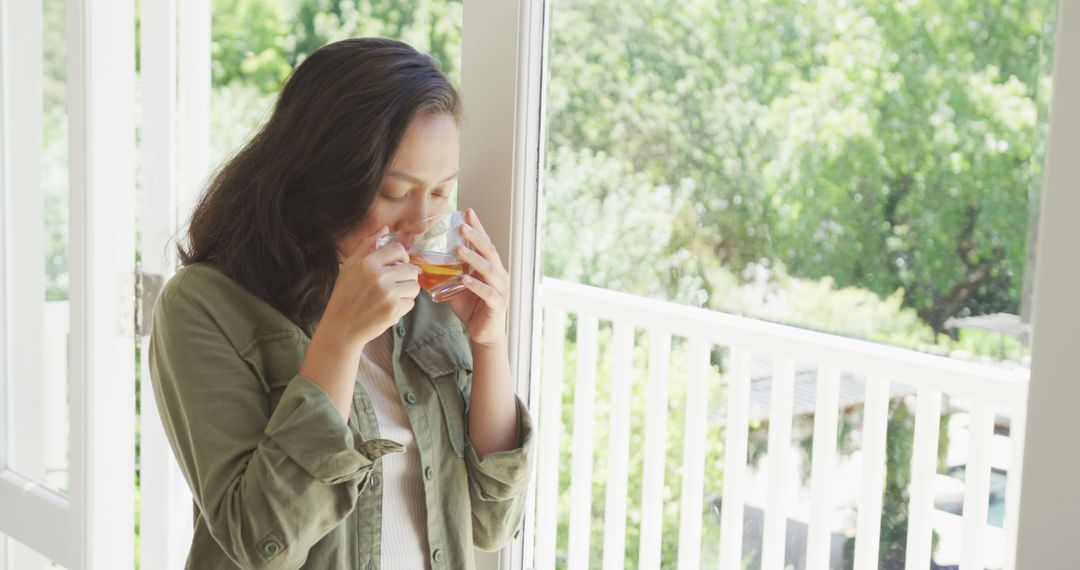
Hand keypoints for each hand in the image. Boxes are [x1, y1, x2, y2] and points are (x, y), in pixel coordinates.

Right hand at [322, 226, 419, 349]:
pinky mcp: (394, 310)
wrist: (341, 328)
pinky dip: (403, 306)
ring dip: (407, 292)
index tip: (399, 265)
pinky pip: (411, 303)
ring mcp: (388, 294)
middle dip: (406, 277)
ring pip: (414, 286)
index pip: (398, 250)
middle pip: (411, 269)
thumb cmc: (344, 296)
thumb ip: (366, 245)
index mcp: (367, 263)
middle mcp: (379, 277)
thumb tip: (385, 228)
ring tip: (391, 297)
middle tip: (395, 284)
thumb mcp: (349, 266)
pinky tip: (389, 308)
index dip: (403, 257)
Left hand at [446, 208, 509, 348]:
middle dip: (476, 237)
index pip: (484, 243)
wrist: (484, 334)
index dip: (477, 227)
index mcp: (490, 267)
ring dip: (474, 258)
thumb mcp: (456, 287)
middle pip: (489, 251)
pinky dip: (476, 285)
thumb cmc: (471, 308)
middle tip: (462, 226)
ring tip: (460, 249)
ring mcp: (500, 289)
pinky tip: (465, 280)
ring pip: (489, 270)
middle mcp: (498, 275)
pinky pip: (487, 292)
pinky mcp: (497, 304)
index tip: (468, 211)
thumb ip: (445, 275)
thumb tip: (420, 264)